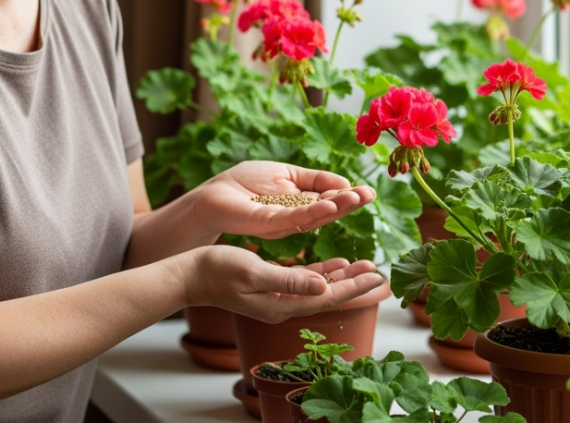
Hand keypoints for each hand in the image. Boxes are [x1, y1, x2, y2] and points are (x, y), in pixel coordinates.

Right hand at [183, 245, 387, 322]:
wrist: (190, 275)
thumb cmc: (218, 271)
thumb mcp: (255, 272)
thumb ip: (289, 281)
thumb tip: (322, 286)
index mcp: (282, 304)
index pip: (327, 297)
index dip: (354, 287)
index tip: (377, 276)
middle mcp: (283, 305)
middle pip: (328, 295)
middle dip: (354, 283)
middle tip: (380, 272)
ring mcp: (276, 298)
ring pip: (319, 287)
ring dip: (342, 277)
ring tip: (365, 266)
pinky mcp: (270, 287)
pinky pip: (304, 281)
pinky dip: (321, 272)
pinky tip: (334, 264)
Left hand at [192, 160, 375, 238]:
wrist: (213, 193)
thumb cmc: (245, 183)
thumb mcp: (287, 175)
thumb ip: (314, 180)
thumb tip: (345, 183)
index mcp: (301, 206)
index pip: (330, 202)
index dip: (348, 198)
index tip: (368, 192)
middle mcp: (295, 219)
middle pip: (327, 213)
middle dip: (349, 204)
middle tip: (370, 196)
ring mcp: (282, 224)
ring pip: (315, 217)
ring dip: (337, 207)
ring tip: (356, 197)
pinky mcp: (266, 222)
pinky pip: (293, 218)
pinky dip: (313, 211)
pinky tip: (330, 204)